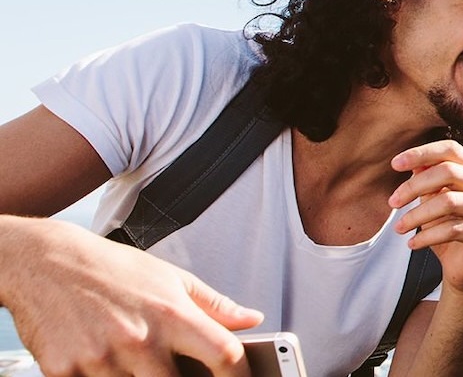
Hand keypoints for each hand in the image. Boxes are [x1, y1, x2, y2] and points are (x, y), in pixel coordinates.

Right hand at [0, 217, 261, 376]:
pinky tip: (101, 361)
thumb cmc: (110, 269)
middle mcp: (139, 339)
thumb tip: (252, 320)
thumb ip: (214, 305)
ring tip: (133, 358)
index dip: (239, 375)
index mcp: (171, 314)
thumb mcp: (170, 278)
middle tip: (171, 367)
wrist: (44, 262)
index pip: (223, 356)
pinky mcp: (66, 372)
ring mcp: (101, 359)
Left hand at [389, 140, 462, 295]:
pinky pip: (452, 230)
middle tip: (393, 202)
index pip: (451, 150)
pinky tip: (412, 244)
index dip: (422, 153)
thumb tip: (411, 162)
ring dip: (417, 215)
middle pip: (449, 172)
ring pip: (448, 201)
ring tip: (399, 228)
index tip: (395, 164)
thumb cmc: (449, 228)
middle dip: (414, 186)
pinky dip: (427, 237)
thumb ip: (427, 180)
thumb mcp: (434, 200)